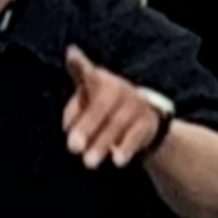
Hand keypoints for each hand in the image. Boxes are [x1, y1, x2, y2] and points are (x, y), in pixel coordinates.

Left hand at [61, 47, 168, 170]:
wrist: (145, 117)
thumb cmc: (103, 109)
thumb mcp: (85, 105)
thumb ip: (73, 113)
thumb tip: (68, 128)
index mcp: (97, 80)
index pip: (85, 70)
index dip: (78, 63)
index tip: (71, 55)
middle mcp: (117, 88)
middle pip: (100, 105)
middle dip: (86, 127)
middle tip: (72, 147)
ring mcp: (135, 103)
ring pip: (117, 123)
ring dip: (102, 144)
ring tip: (89, 162)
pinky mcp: (149, 120)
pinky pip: (136, 135)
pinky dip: (126, 148)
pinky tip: (117, 161)